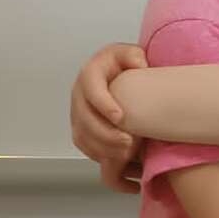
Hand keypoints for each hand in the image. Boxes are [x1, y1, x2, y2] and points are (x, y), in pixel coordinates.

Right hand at [70, 44, 147, 182]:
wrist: (117, 75)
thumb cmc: (124, 65)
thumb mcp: (131, 53)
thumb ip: (135, 56)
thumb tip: (140, 65)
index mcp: (90, 74)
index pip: (92, 89)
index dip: (104, 104)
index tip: (121, 117)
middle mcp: (79, 95)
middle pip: (85, 119)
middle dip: (106, 134)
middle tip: (129, 143)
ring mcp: (78, 114)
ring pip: (83, 137)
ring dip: (104, 149)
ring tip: (128, 156)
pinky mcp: (82, 130)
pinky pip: (87, 148)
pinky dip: (102, 158)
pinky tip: (121, 164)